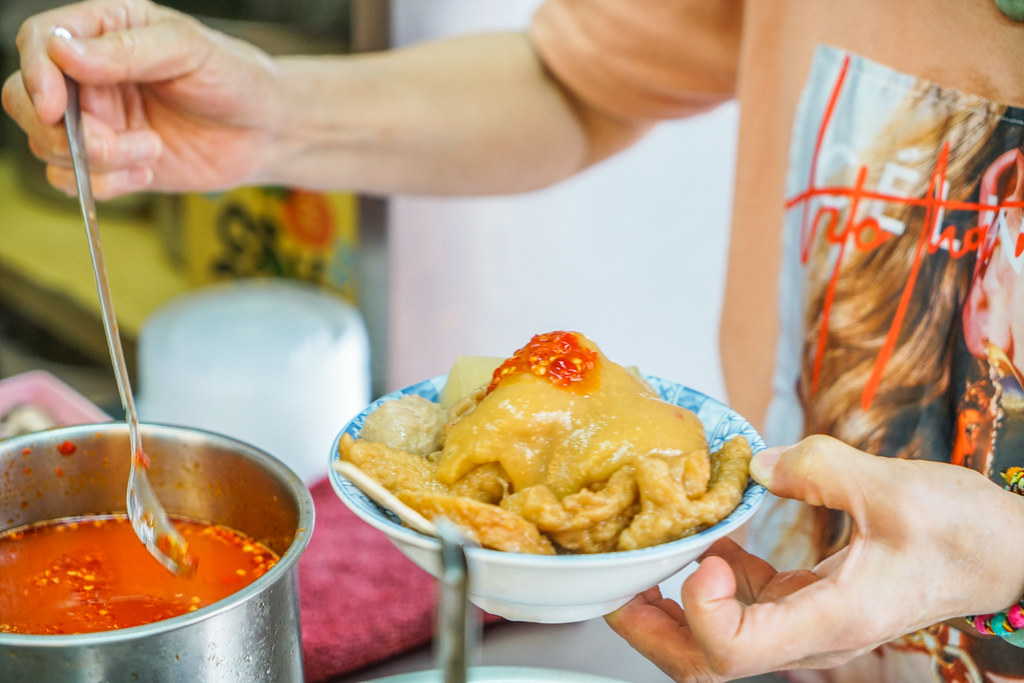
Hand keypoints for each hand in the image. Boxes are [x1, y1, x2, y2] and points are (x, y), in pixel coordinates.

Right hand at [1, 0, 279, 198]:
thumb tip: (63, 53)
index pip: (39, 42)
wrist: (266, 131)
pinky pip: (76, 181)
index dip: (36, 74)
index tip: (54, 105)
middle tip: (106, 143)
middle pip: (25, 99)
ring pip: (47, 146)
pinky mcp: (110, 162)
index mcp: (104, 30)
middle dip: (58, 130)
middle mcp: (89, 75)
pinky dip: (105, 184)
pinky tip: (148, 172)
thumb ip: (128, 51)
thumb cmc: (234, 78)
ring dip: (95, 160)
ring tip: (150, 151)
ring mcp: (96, 120)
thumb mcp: (188, 50)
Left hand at [605, 435, 1023, 681]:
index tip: (701, 557)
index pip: (735, 654)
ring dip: (672, 602)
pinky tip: (705, 536)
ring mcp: (806, 621)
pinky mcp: (809, 599)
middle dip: (652, 628)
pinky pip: (746, 600)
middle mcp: (810, 634)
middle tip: (615, 583)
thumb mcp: (893, 488)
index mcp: (830, 621)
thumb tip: (756, 462)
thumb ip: (817, 467)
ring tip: (639, 557)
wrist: (1007, 553)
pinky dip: (714, 574)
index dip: (699, 614)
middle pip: (709, 661)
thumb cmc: (966, 534)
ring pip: (720, 637)